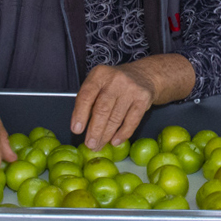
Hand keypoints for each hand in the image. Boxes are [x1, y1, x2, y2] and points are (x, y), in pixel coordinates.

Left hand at [69, 55, 194, 149]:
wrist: (144, 76)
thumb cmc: (115, 84)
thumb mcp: (99, 83)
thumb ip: (89, 100)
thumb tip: (80, 126)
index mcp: (99, 74)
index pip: (86, 95)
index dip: (80, 114)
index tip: (76, 130)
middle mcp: (115, 79)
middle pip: (102, 109)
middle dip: (94, 130)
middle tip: (90, 144)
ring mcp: (131, 89)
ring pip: (116, 117)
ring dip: (106, 135)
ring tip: (99, 145)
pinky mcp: (143, 99)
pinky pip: (132, 121)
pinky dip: (123, 134)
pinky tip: (115, 141)